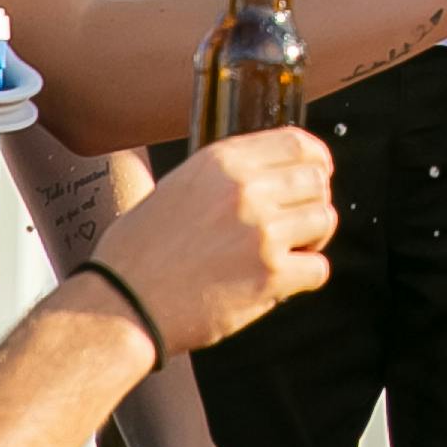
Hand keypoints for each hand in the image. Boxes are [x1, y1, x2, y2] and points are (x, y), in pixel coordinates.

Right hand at [95, 126, 336, 352]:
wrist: (122, 303)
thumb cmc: (140, 251)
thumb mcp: (178, 187)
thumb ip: (226, 177)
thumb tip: (271, 176)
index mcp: (222, 161)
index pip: (297, 143)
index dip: (316, 160)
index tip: (319, 174)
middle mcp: (246, 189)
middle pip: (317, 181)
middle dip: (312, 203)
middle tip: (296, 227)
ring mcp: (262, 231)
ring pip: (324, 220)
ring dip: (313, 239)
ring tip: (287, 253)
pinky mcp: (270, 275)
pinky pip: (318, 269)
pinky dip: (305, 278)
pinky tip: (280, 283)